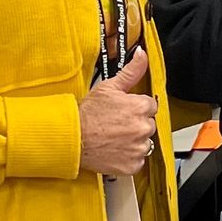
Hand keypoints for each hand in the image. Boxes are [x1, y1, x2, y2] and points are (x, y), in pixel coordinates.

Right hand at [78, 47, 156, 176]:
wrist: (71, 137)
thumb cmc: (86, 113)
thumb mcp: (109, 87)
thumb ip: (131, 71)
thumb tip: (142, 55)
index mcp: (140, 107)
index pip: (150, 106)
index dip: (136, 108)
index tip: (124, 111)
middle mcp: (143, 128)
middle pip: (148, 125)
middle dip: (136, 124)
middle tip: (116, 125)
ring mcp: (138, 148)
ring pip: (144, 143)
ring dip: (133, 142)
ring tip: (114, 138)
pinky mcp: (132, 165)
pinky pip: (137, 161)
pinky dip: (128, 158)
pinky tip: (115, 150)